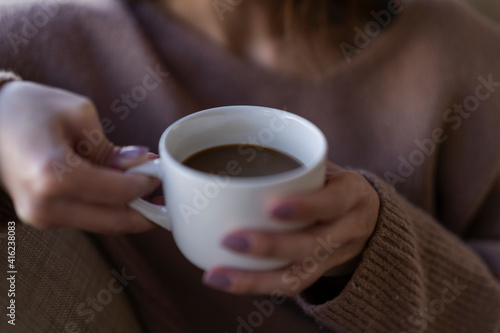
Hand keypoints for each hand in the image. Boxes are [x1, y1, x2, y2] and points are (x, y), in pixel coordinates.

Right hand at [0, 81, 158, 232]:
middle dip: (145, 211)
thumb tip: (141, 164)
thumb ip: (111, 148)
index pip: (118, 192)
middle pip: (113, 219)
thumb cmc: (25, 109)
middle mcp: (45, 205)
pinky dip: (108, 209)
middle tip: (165, 198)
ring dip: (128, 211)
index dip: (146, 185)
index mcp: (53, 175)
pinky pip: (86, 218)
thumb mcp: (77, 115)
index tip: (161, 174)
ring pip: (102, 223)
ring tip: (147, 192)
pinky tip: (121, 193)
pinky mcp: (39, 217)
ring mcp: (39, 216)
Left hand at [202, 162, 379, 294]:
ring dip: (255, 280)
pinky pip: (290, 286)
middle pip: (312, 246)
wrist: (369, 216)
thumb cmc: (332, 185)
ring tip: (216, 275)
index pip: (332, 202)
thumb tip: (219, 153)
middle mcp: (348, 229)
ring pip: (299, 277)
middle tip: (228, 239)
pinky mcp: (319, 273)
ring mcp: (335, 257)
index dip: (305, 208)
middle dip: (270, 246)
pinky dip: (256, 285)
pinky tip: (225, 280)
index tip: (271, 207)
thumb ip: (292, 162)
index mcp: (351, 194)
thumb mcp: (327, 168)